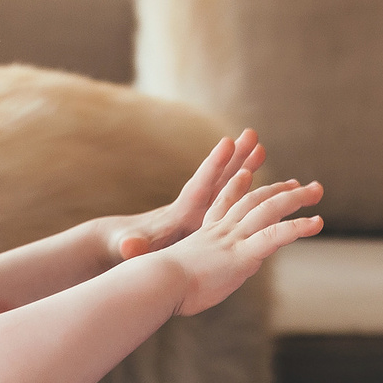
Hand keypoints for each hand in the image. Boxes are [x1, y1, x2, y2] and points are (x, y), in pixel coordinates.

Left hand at [109, 130, 268, 260]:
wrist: (120, 245)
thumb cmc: (123, 247)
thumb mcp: (128, 248)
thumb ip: (132, 246)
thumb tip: (129, 246)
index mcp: (178, 213)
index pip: (198, 185)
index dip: (212, 164)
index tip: (227, 142)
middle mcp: (190, 208)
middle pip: (215, 178)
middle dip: (233, 158)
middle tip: (252, 134)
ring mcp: (196, 214)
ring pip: (224, 187)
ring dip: (242, 168)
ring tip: (261, 148)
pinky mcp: (201, 223)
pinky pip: (227, 204)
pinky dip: (242, 191)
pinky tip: (259, 185)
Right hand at [149, 169, 323, 316]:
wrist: (156, 282)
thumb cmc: (158, 286)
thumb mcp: (174, 277)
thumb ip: (185, 276)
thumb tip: (184, 289)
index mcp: (205, 234)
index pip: (224, 204)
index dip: (237, 188)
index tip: (246, 174)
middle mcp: (221, 231)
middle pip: (254, 200)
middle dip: (278, 189)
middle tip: (300, 184)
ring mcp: (233, 239)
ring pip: (270, 209)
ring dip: (296, 198)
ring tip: (318, 191)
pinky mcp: (244, 253)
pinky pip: (276, 234)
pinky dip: (299, 226)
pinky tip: (318, 222)